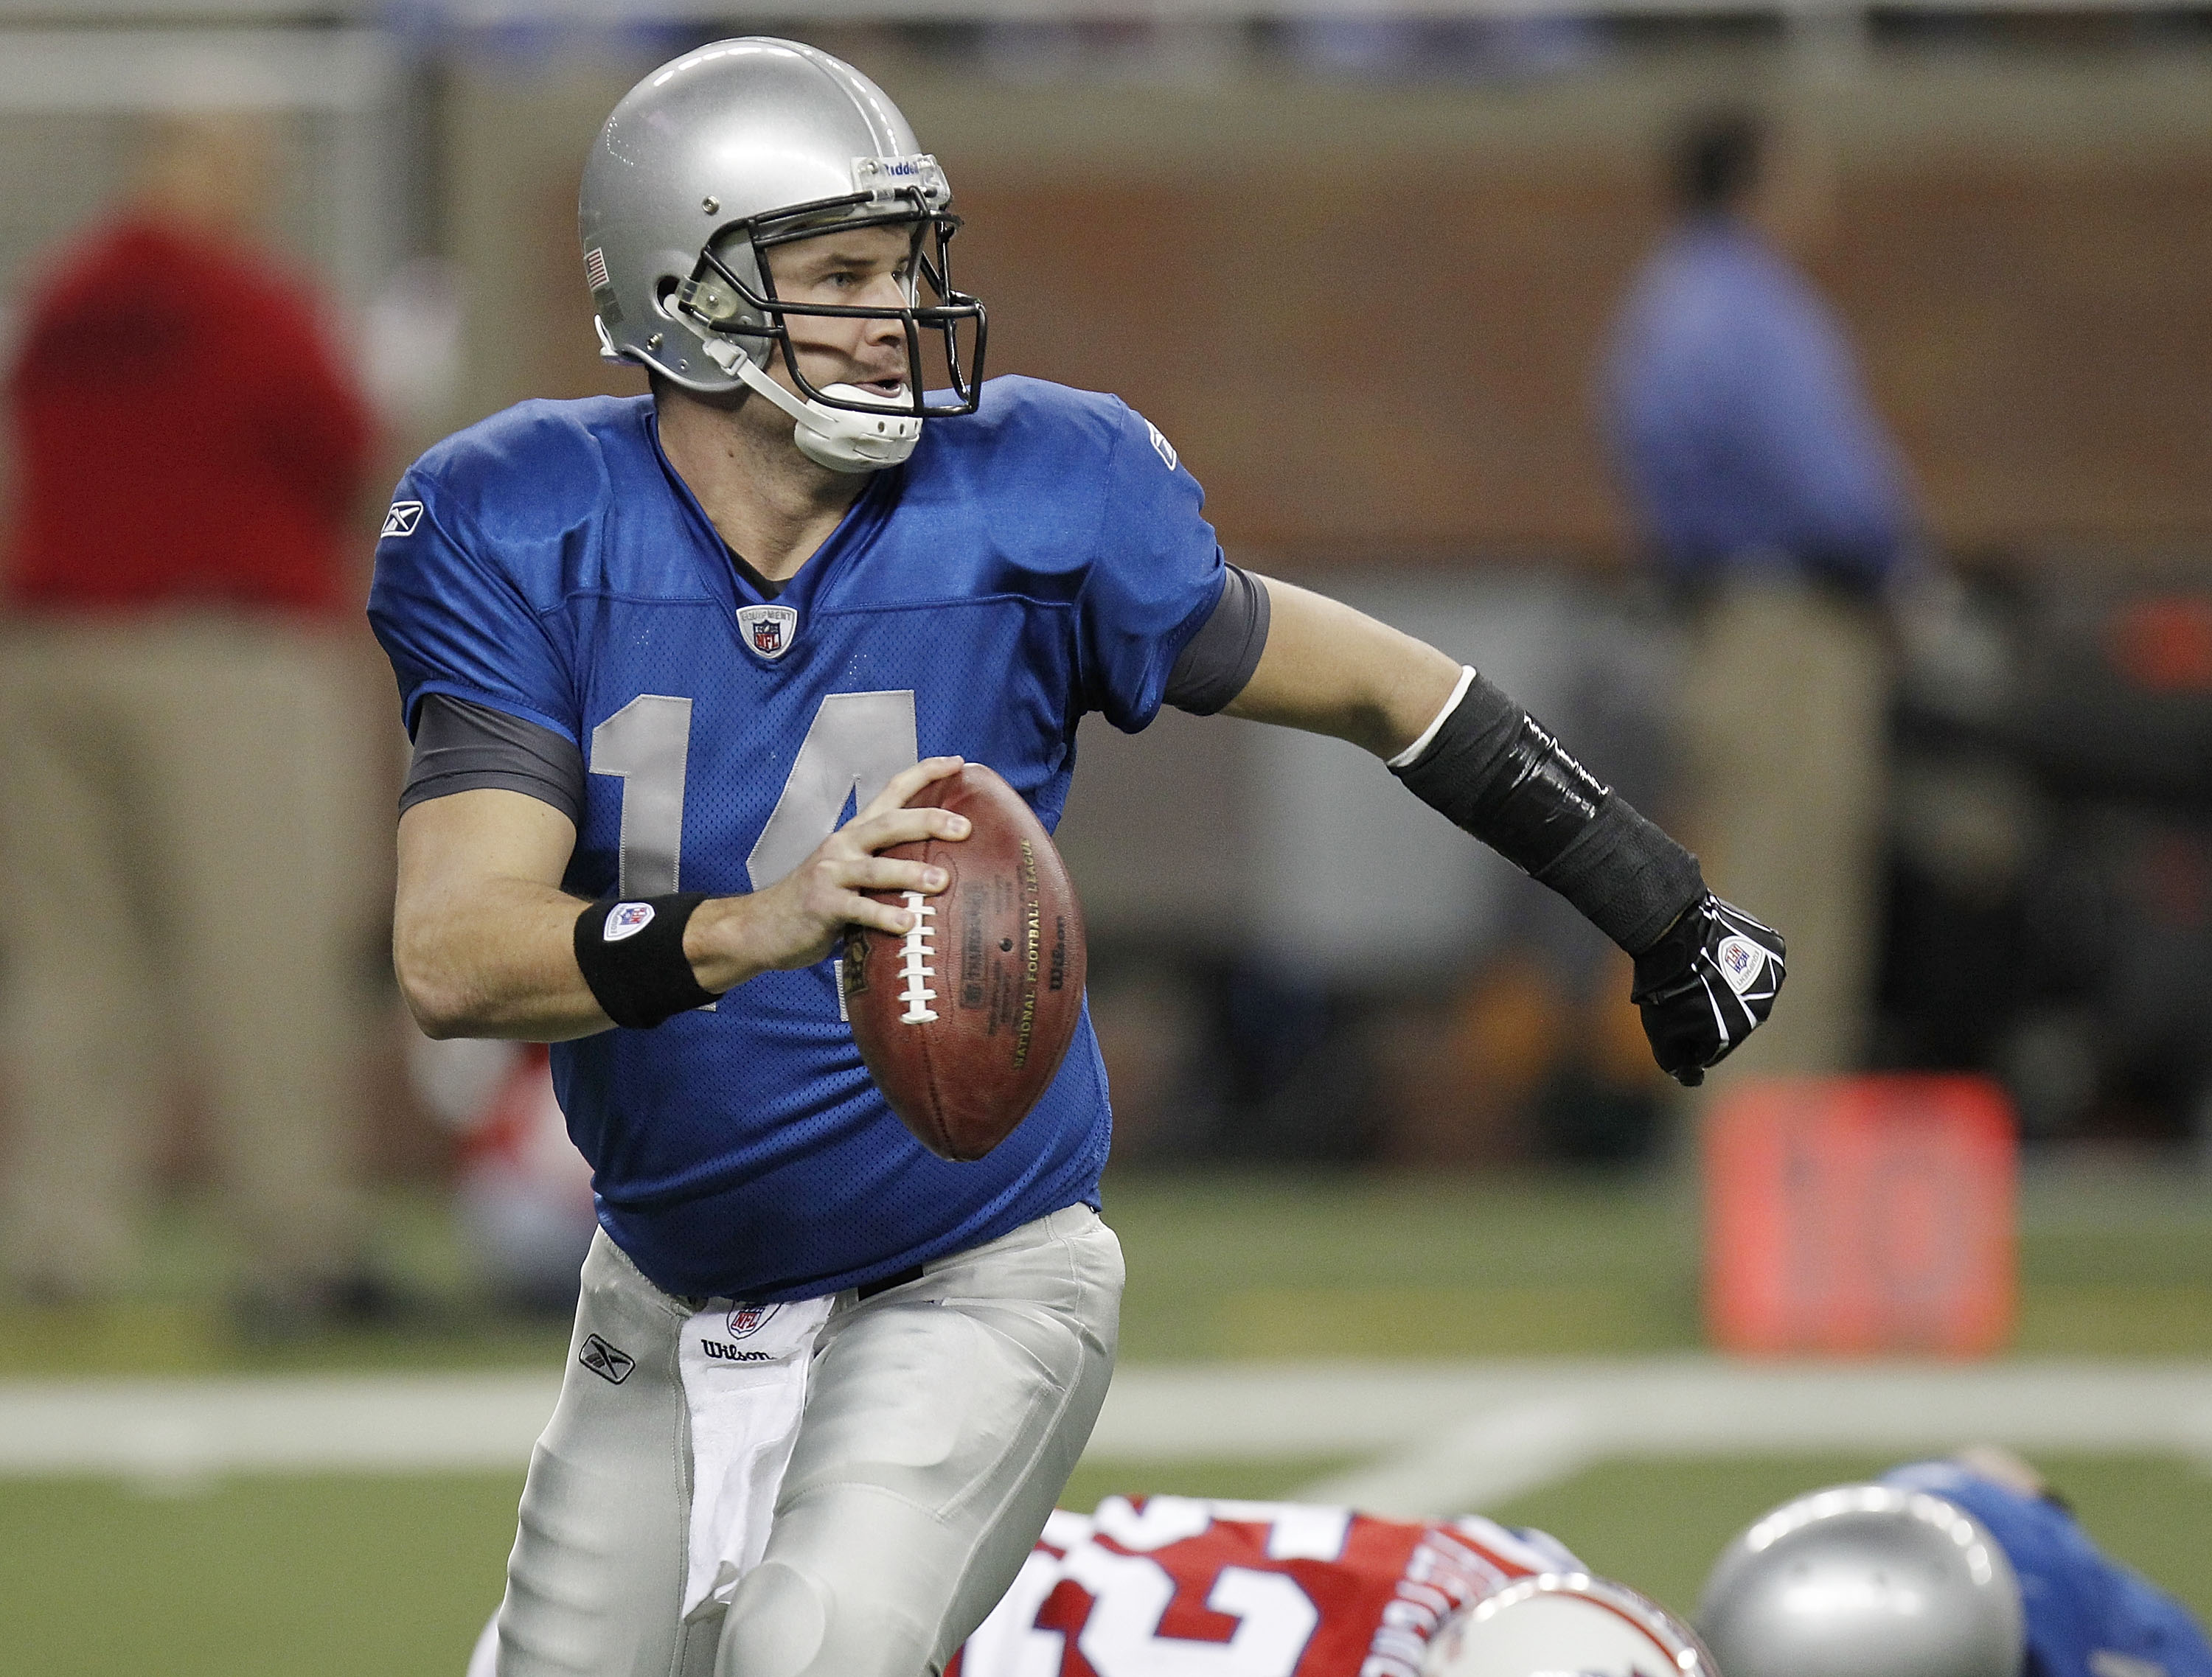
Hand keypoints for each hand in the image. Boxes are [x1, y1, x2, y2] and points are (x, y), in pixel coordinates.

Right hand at [686, 756, 969, 988]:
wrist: (762, 926)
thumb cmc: (817, 901)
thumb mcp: (851, 873)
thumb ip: (887, 867)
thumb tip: (945, 870)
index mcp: (855, 833)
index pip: (892, 791)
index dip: (924, 774)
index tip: (957, 763)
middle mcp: (844, 845)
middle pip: (890, 823)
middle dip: (928, 821)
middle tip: (964, 828)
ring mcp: (831, 874)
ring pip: (875, 867)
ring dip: (910, 873)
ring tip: (941, 881)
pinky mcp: (822, 906)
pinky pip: (858, 909)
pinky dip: (884, 916)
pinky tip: (907, 924)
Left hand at [1629, 893, 1784, 1085]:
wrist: (1675, 930)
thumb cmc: (1663, 985)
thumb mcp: (1659, 1033)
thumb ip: (1675, 1062)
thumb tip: (1691, 1078)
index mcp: (1735, 1033)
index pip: (1711, 1048)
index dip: (1687, 1039)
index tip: (1672, 1019)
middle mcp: (1761, 1009)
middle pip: (1733, 1018)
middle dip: (1710, 1010)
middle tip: (1683, 989)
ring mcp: (1770, 977)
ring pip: (1746, 987)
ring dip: (1727, 982)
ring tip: (1699, 966)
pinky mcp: (1774, 949)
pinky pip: (1758, 957)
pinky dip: (1742, 955)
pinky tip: (1720, 947)